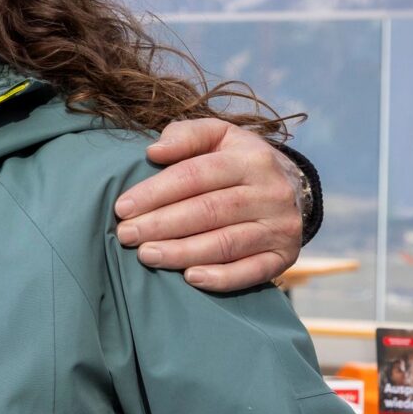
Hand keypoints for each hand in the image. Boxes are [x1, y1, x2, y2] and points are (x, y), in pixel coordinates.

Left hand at [115, 119, 303, 291]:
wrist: (290, 188)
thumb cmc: (235, 161)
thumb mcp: (217, 136)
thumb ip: (185, 135)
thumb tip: (154, 151)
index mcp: (252, 159)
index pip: (196, 176)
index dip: (155, 192)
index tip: (122, 207)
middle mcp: (271, 193)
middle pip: (208, 211)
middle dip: (161, 225)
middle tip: (126, 235)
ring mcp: (281, 227)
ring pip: (226, 243)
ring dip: (181, 252)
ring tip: (145, 255)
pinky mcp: (285, 256)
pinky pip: (252, 271)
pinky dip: (221, 278)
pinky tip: (190, 278)